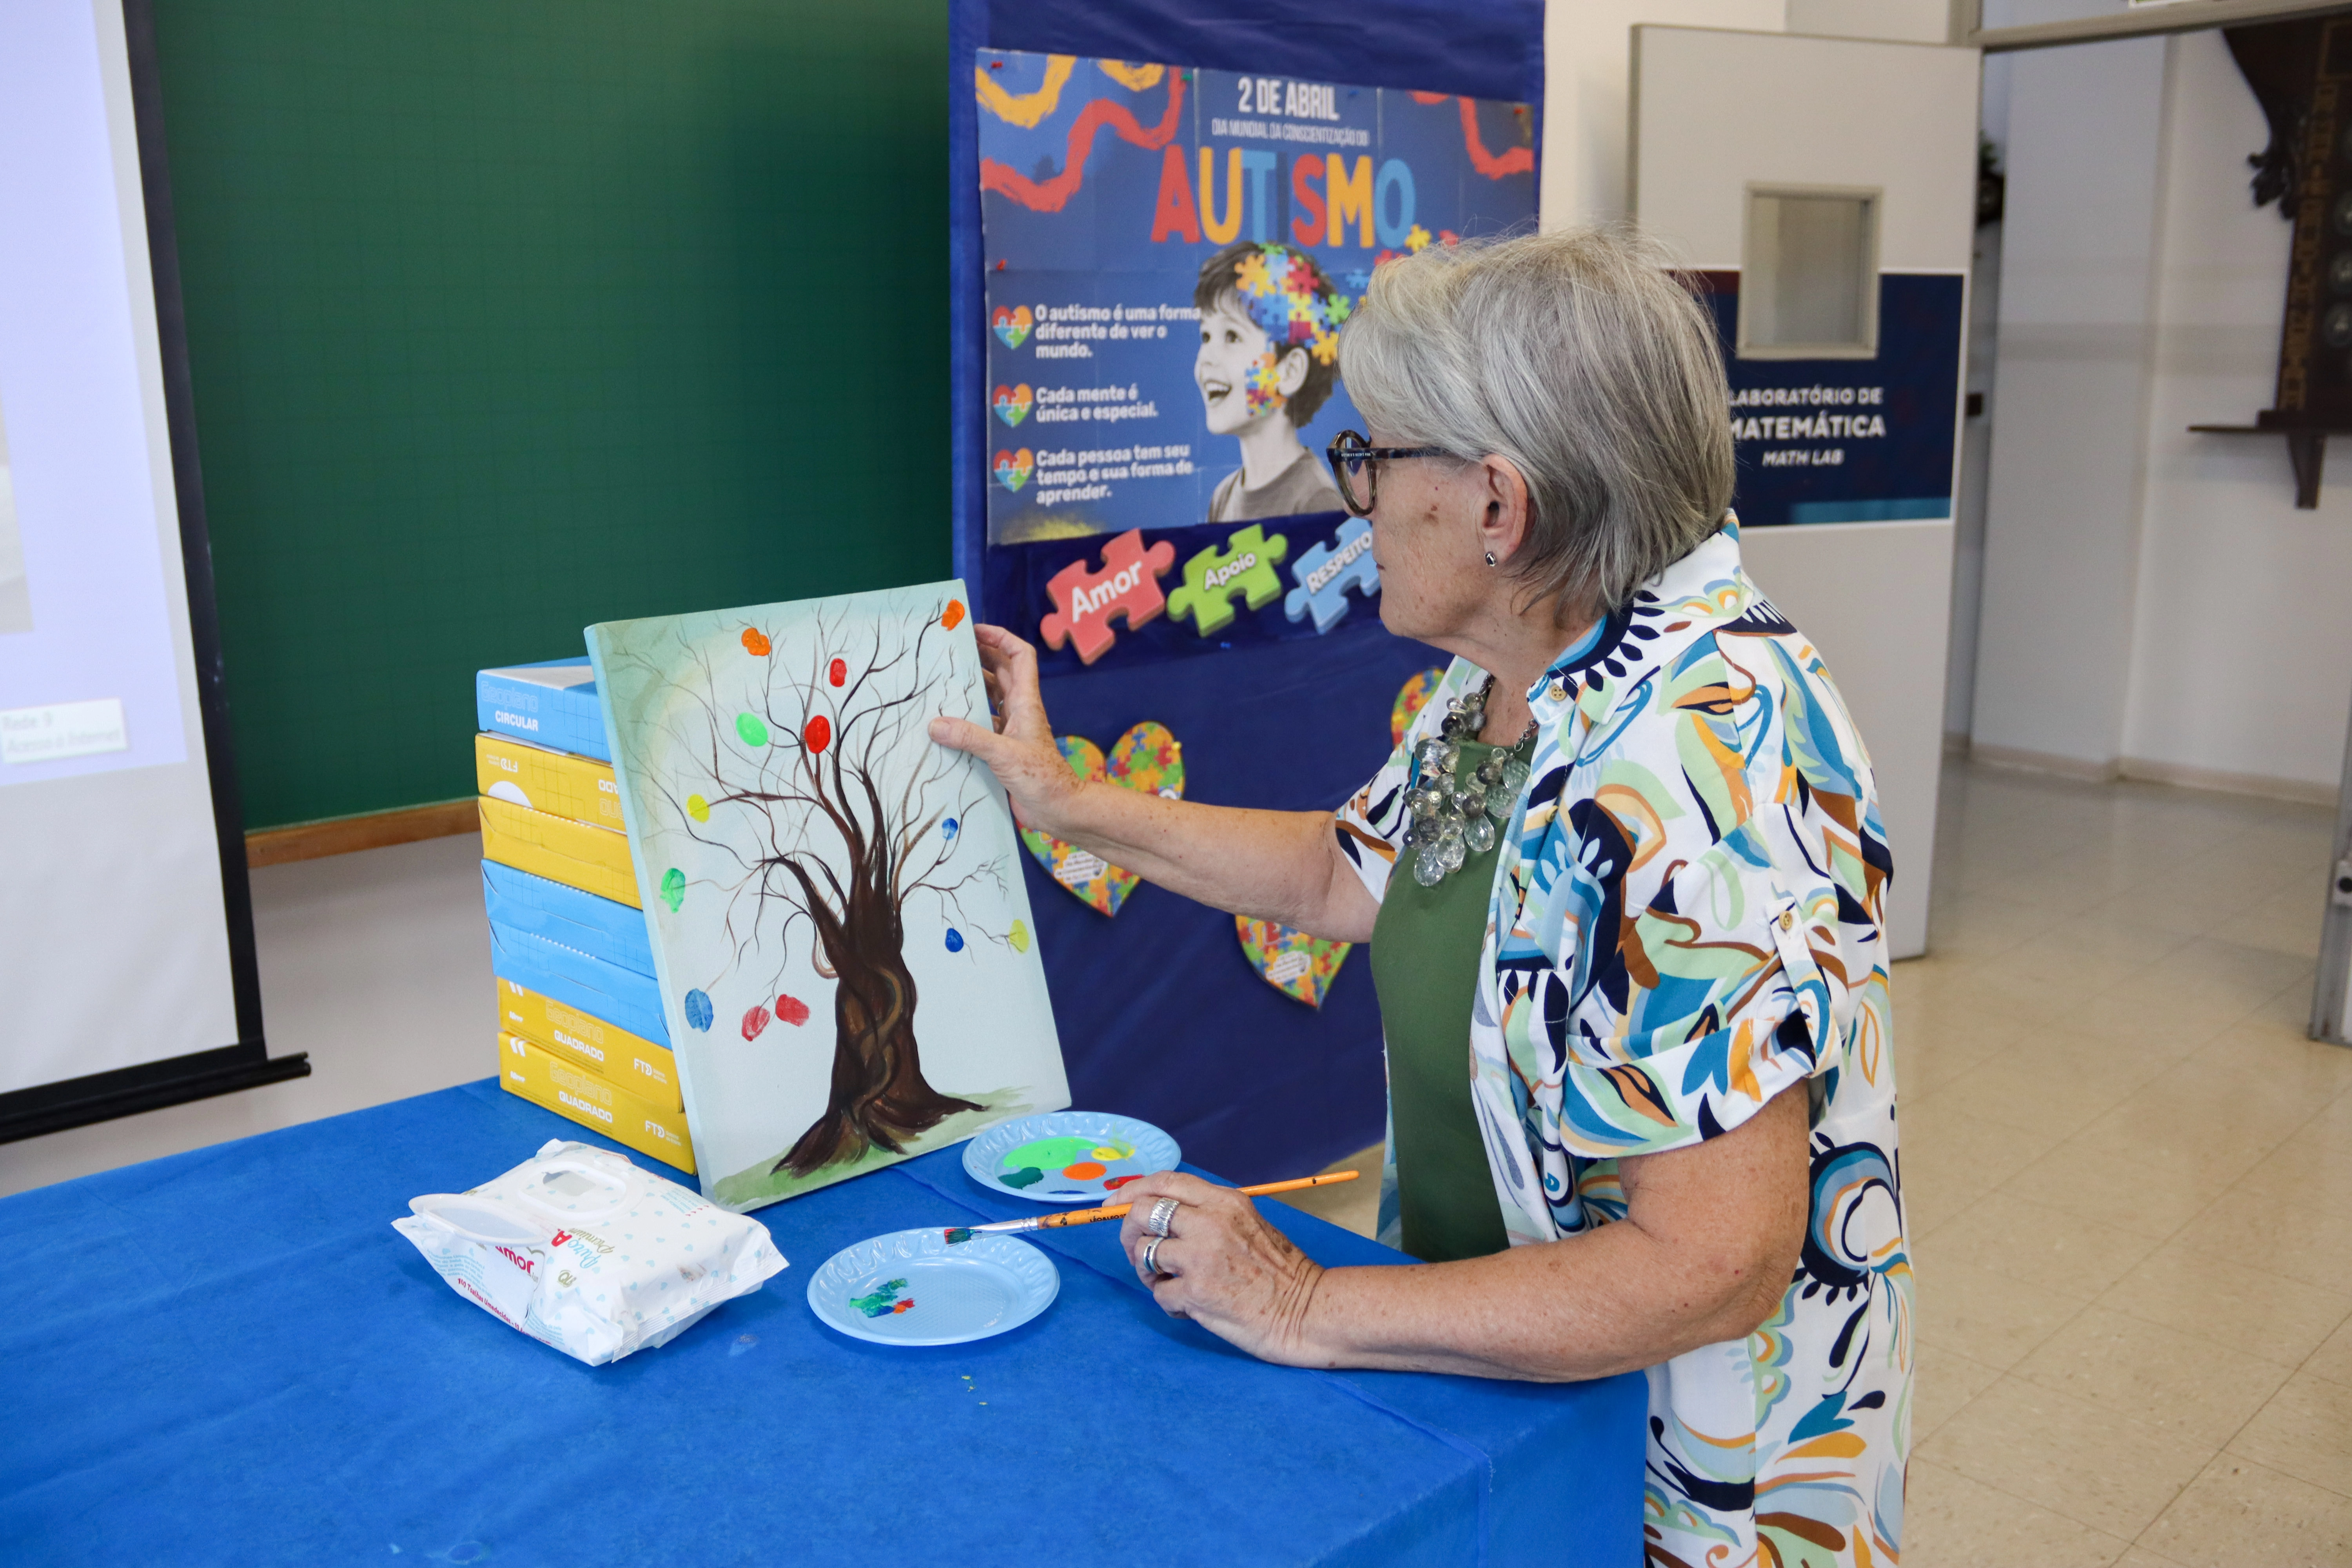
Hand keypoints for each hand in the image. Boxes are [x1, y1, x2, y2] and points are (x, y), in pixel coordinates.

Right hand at [927, 624, 1082, 835]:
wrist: (1059, 809)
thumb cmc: (1043, 779)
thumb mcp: (1005, 755)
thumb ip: (971, 738)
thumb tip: (935, 724)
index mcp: (1026, 703)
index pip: (1020, 656)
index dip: (1001, 637)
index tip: (975, 630)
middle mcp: (1019, 711)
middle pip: (1001, 671)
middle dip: (979, 656)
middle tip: (950, 650)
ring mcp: (1012, 730)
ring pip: (990, 697)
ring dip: (971, 687)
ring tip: (942, 680)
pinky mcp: (1004, 749)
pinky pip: (982, 725)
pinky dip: (966, 719)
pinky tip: (945, 724)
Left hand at [1112, 1171, 1326, 1365]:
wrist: (1309, 1311)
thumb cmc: (1281, 1273)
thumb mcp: (1248, 1224)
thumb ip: (1207, 1215)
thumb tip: (1156, 1216)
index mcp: (1225, 1202)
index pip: (1164, 1182)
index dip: (1131, 1191)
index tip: (1114, 1205)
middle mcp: (1210, 1222)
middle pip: (1141, 1213)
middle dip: (1129, 1233)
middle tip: (1138, 1252)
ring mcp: (1201, 1257)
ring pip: (1145, 1254)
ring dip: (1150, 1273)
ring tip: (1173, 1284)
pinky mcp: (1197, 1293)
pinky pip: (1159, 1293)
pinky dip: (1170, 1302)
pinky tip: (1193, 1306)